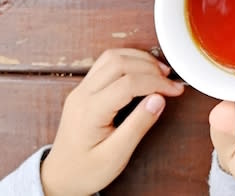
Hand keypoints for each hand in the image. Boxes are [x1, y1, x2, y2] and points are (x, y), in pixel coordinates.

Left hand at [40, 49, 184, 195]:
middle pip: (119, 63)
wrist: (59, 177)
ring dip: (138, 59)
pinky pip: (106, 63)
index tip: (175, 90)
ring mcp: (81, 89)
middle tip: (170, 80)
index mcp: (89, 111)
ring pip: (111, 57)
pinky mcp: (84, 89)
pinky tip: (141, 71)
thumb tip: (159, 99)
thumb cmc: (85, 171)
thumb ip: (138, 125)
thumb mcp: (116, 156)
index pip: (128, 83)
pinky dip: (128, 61)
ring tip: (159, 72)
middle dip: (150, 67)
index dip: (156, 83)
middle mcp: (82, 94)